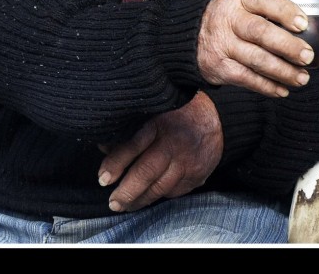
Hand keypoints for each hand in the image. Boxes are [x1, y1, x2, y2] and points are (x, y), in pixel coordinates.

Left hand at [97, 90, 222, 212]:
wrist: (215, 117)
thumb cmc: (177, 113)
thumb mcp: (152, 112)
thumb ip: (130, 131)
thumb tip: (105, 148)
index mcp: (159, 124)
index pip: (132, 147)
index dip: (115, 164)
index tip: (103, 179)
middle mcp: (174, 144)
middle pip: (146, 173)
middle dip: (126, 192)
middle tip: (113, 202)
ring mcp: (187, 162)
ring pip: (160, 188)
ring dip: (140, 200)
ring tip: (126, 206)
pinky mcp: (197, 175)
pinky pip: (175, 192)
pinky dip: (160, 195)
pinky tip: (150, 197)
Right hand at [197, 0, 314, 97]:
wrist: (191, 35)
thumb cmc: (230, 18)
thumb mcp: (244, 3)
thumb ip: (269, 10)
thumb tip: (308, 27)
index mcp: (239, 0)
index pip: (264, 1)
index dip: (285, 12)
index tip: (303, 24)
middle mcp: (229, 20)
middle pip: (260, 33)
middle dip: (288, 46)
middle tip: (308, 56)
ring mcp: (223, 44)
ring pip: (256, 60)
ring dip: (283, 71)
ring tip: (301, 78)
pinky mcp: (220, 67)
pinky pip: (247, 79)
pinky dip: (267, 86)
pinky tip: (282, 89)